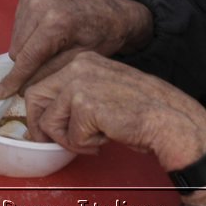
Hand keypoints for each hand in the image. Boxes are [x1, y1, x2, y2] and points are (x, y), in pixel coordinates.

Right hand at [0, 0, 154, 98]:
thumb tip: (22, 89)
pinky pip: (17, 24)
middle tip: (49, 64)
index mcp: (57, 22)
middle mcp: (39, 3)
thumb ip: (49, 73)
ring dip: (27, 48)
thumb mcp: (79, 61)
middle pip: (17, 49)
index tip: (0, 94)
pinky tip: (46, 33)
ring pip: (15, 38)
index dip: (15, 79)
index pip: (28, 57)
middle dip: (28, 63)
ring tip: (51, 46)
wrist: (110, 11)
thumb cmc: (101, 38)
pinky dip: (28, 34)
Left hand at [23, 53, 205, 203]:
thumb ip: (75, 95)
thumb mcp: (103, 90)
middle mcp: (77, 66)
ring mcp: (80, 83)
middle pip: (34, 97)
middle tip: (61, 142)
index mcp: (82, 60)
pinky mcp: (85, 105)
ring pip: (48, 120)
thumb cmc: (141, 112)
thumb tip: (45, 114)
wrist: (171, 121)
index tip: (47, 128)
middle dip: (42, 126)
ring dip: (67, 139)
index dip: (40, 110)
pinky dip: (84, 146)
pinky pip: (69, 136)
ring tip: (93, 140)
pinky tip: (105, 140)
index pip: (41, 82)